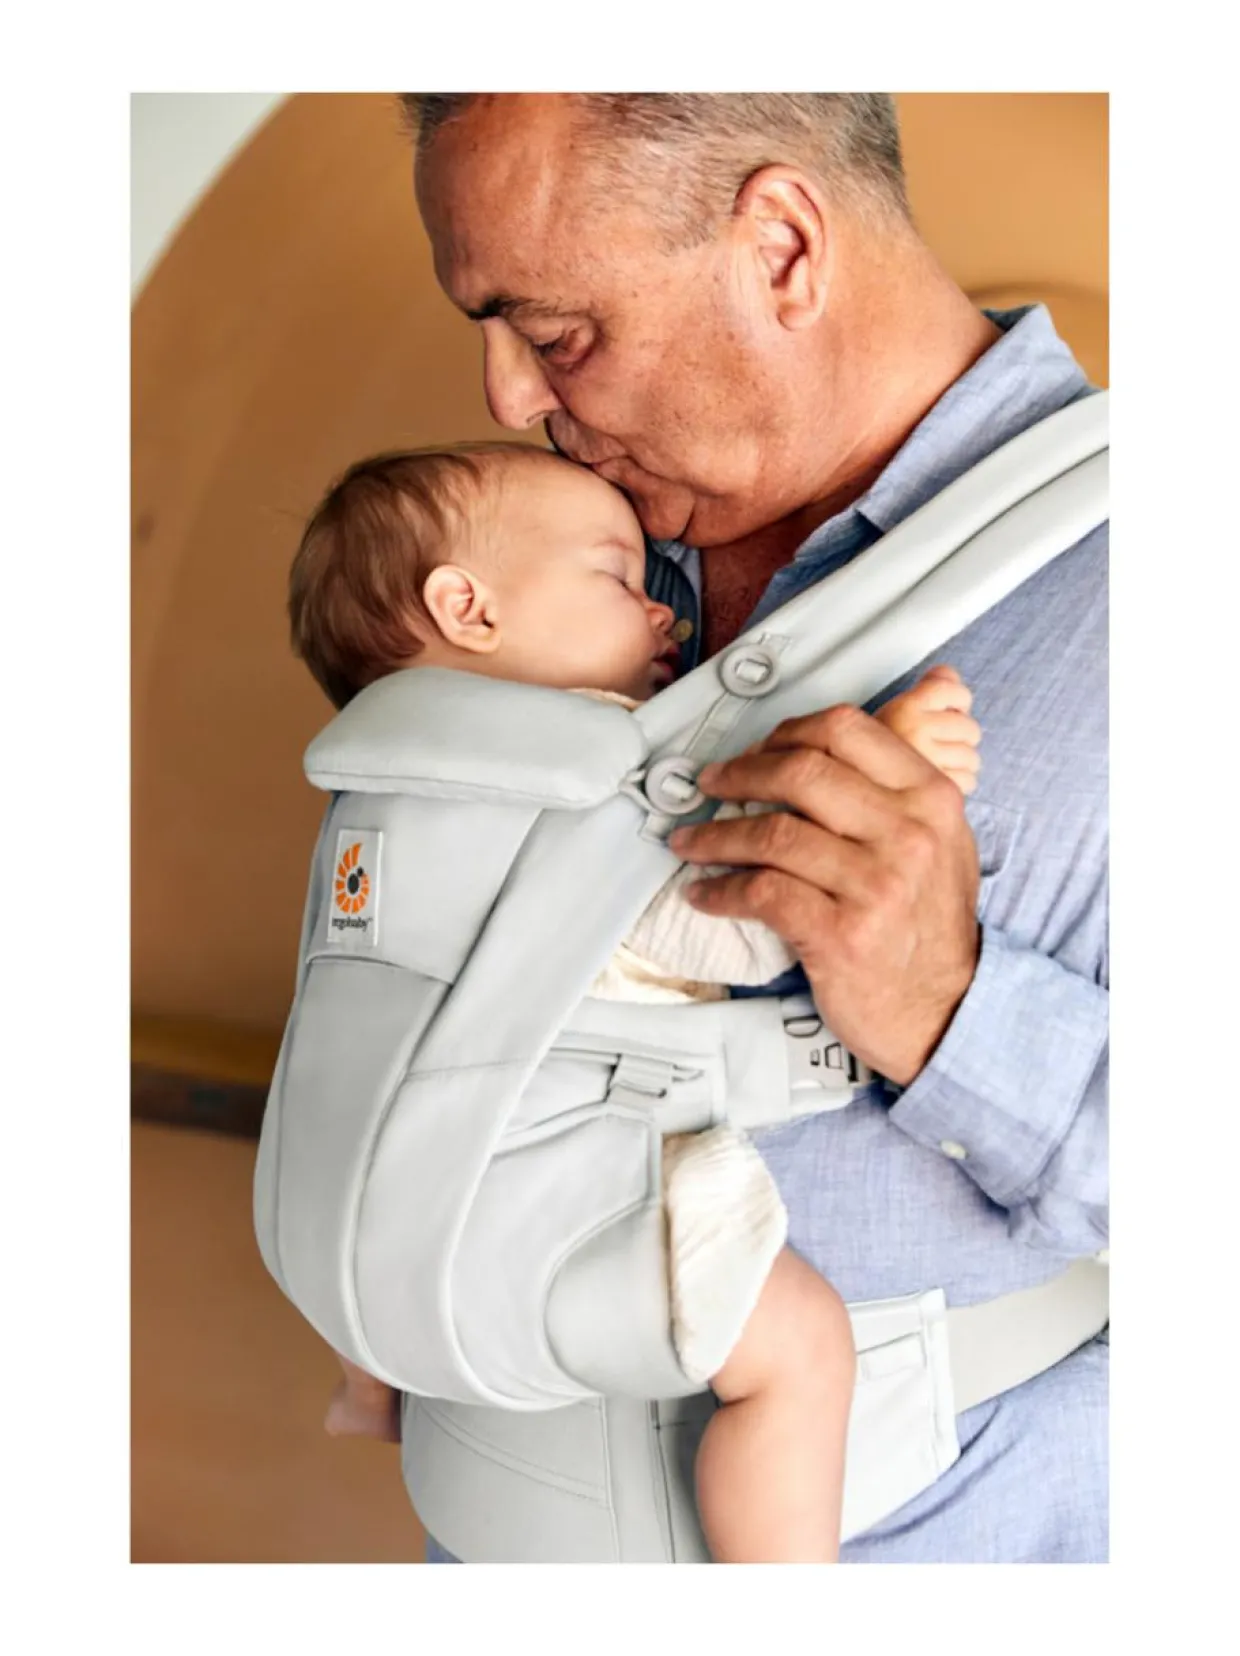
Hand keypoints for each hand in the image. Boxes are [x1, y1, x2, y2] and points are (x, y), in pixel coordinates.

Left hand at [668, 699, 980, 1086]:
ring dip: (715, 836)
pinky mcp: (841, 934)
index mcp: (930, 798)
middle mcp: (907, 834)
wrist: (946, 1009)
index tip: (756, 751)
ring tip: (690, 842)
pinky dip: (720, 890)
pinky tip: (704, 893)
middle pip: (801, 772)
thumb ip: (894, 791)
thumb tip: (813, 749)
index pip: (846, 729)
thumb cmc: (929, 924)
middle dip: (740, 773)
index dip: (786, 733)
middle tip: (711, 786)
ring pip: (772, 833)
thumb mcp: (940, 841)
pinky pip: (761, 892)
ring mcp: (875, 885)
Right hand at [878, 665, 980, 795]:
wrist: (856, 788)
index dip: (959, 701)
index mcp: (904, 708)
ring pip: (972, 758)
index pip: (954, 691)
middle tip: (940, 744)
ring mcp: (926, 759)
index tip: (950, 710)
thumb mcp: (897, 711)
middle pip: (969, 728)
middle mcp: (914, 730)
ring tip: (938, 764)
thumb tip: (948, 673)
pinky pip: (968, 780)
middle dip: (960, 737)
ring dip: (961, 763)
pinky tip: (939, 779)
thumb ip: (927, 686)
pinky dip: (959, 782)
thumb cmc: (879, 752)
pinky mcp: (935, 786)